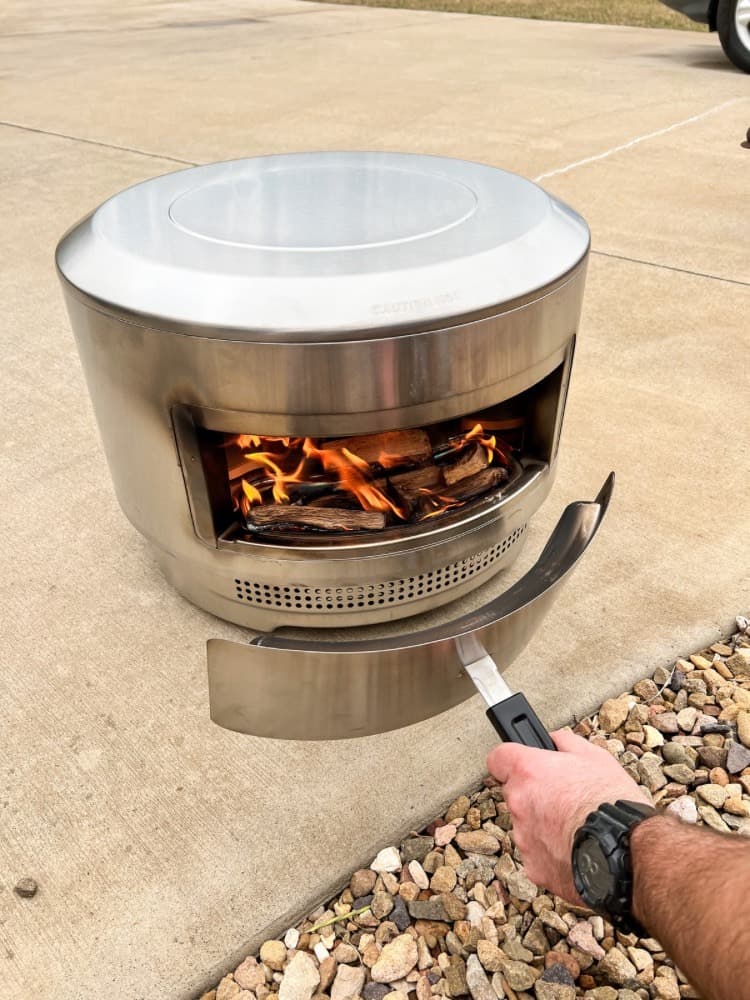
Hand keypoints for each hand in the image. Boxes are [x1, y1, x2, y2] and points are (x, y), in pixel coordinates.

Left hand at [486, 728, 650, 902]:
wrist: (628, 853)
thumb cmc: (613, 803)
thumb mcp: (595, 756)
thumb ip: (564, 743)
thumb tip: (554, 741)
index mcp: (529, 772)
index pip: (498, 758)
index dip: (510, 760)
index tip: (521, 764)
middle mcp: (519, 804)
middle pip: (515, 794)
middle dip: (534, 795)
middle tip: (564, 798)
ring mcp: (524, 839)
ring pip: (526, 826)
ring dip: (543, 825)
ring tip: (577, 826)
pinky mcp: (534, 868)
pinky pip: (538, 855)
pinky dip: (552, 852)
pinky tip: (577, 848)